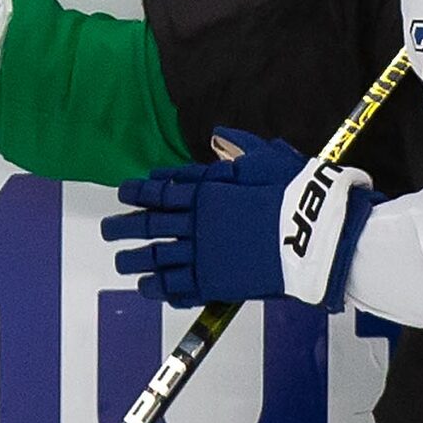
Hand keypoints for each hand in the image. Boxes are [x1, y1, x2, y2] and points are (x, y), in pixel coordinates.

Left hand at [103, 131, 376, 309]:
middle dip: (123, 227)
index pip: (162, 189)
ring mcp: (202, 254)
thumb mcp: (270, 157)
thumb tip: (218, 133)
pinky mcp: (214, 283)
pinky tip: (147, 288)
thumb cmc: (297, 193)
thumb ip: (240, 146)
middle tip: (108, 229)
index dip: (139, 191)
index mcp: (208, 190)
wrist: (314, 235)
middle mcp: (197, 221)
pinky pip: (176, 287)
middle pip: (148, 225)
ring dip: (133, 260)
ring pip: (155, 258)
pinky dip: (158, 288)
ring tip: (121, 262)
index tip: (124, 193)